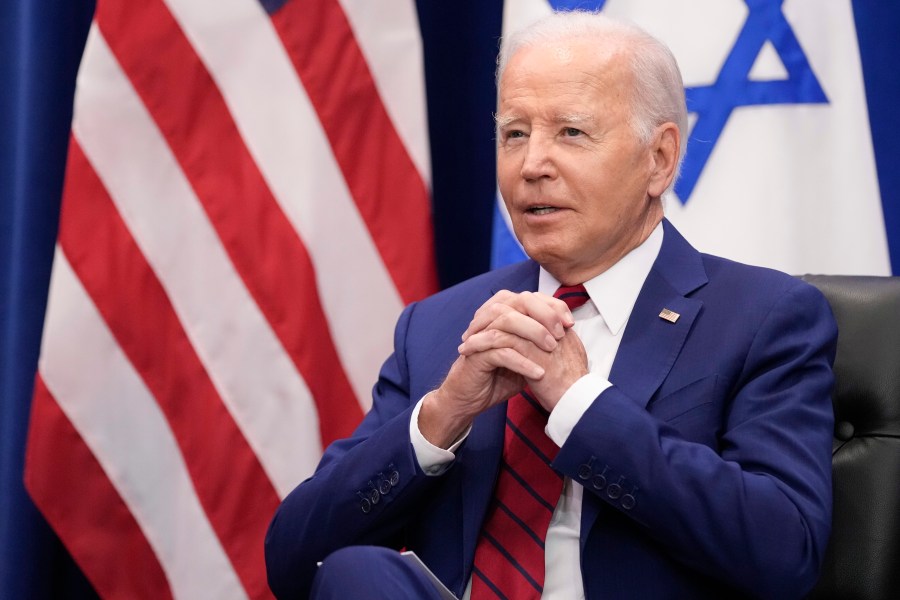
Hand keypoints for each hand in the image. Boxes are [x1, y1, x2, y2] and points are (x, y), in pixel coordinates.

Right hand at [418, 291, 579, 446]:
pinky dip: (522, 361)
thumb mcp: (526, 355)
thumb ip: (541, 341)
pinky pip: (500, 351)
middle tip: (561, 335)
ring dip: (534, 333)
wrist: (469, 398)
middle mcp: (491, 319)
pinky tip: (538, 373)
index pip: (530, 297)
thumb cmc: (499, 375)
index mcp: (504, 314)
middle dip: (544, 315)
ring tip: (552, 350)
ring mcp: (481, 335)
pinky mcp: (475, 355)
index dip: (552, 306)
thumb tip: (568, 330)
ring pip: (508, 321)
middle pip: (519, 302)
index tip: (570, 323)